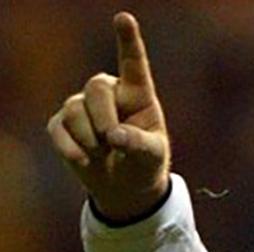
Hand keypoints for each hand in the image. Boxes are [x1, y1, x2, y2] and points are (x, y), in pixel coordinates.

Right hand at [47, 12, 170, 222]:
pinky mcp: (63, 124)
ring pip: (74, 108)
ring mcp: (83, 107)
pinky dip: (70, 147)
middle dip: (102, 116)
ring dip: (89, 137)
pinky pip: (57, 128)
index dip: (128, 41)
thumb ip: (139, 144)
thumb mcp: (152, 157)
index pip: (133, 64)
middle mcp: (110, 95)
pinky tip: (84, 160)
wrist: (125, 187)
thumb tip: (115, 135)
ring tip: (103, 153)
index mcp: (138, 96)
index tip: (124, 18)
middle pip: (96, 86)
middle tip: (112, 140)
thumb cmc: (145, 165)